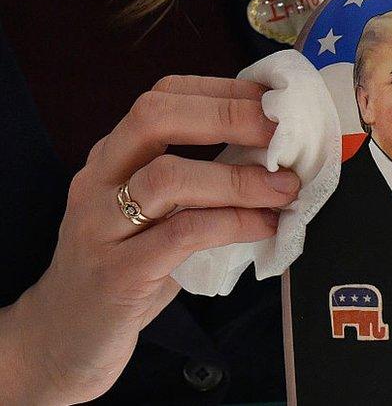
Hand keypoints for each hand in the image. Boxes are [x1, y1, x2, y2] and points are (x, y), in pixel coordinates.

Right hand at [0, 75, 298, 404]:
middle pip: (154, 118)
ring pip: (167, 178)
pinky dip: (233, 224)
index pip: (162, 98)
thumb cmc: (127, 270)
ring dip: (239, 178)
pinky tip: (265, 227)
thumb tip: (278, 158)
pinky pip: (181, 235)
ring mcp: (101, 226)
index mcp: (113, 157)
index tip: (277, 102)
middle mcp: (99, 181)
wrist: (64, 340)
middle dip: (229, 117)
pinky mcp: (116, 273)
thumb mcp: (159, 216)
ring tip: (285, 189)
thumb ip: (202, 184)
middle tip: (284, 134)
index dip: (223, 92)